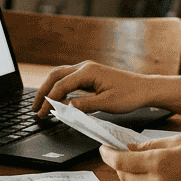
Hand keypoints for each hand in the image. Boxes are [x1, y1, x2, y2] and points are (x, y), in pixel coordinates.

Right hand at [33, 60, 158, 115]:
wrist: (145, 89)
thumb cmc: (130, 95)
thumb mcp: (107, 104)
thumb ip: (85, 105)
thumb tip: (66, 108)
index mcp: (88, 72)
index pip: (61, 86)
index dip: (49, 100)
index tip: (42, 112)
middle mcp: (85, 67)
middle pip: (56, 76)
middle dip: (43, 91)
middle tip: (35, 108)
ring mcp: (87, 70)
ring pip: (61, 76)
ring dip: (50, 89)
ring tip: (42, 104)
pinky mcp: (90, 76)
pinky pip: (69, 80)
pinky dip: (60, 88)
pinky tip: (57, 99)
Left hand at [100, 135, 180, 180]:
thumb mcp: (179, 142)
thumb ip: (151, 145)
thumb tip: (131, 147)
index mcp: (159, 162)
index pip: (121, 162)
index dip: (107, 155)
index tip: (103, 150)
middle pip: (124, 176)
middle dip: (121, 165)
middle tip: (125, 156)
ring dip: (138, 176)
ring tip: (158, 167)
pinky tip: (170, 179)